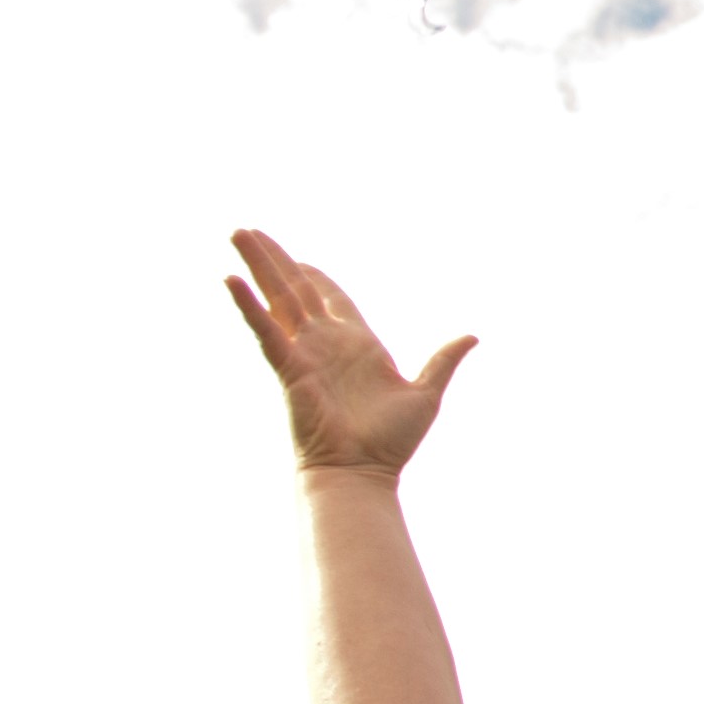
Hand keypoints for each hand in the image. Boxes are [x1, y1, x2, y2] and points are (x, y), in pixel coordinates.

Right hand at [225, 229, 472, 481]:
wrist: (363, 474)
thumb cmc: (391, 443)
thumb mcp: (425, 393)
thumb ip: (444, 361)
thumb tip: (472, 336)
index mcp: (357, 344)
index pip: (331, 298)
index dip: (316, 277)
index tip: (301, 258)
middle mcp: (326, 343)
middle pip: (298, 288)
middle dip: (276, 258)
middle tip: (250, 230)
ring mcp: (306, 353)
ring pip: (278, 298)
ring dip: (259, 265)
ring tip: (237, 233)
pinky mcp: (290, 368)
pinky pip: (266, 331)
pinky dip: (249, 305)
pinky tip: (231, 279)